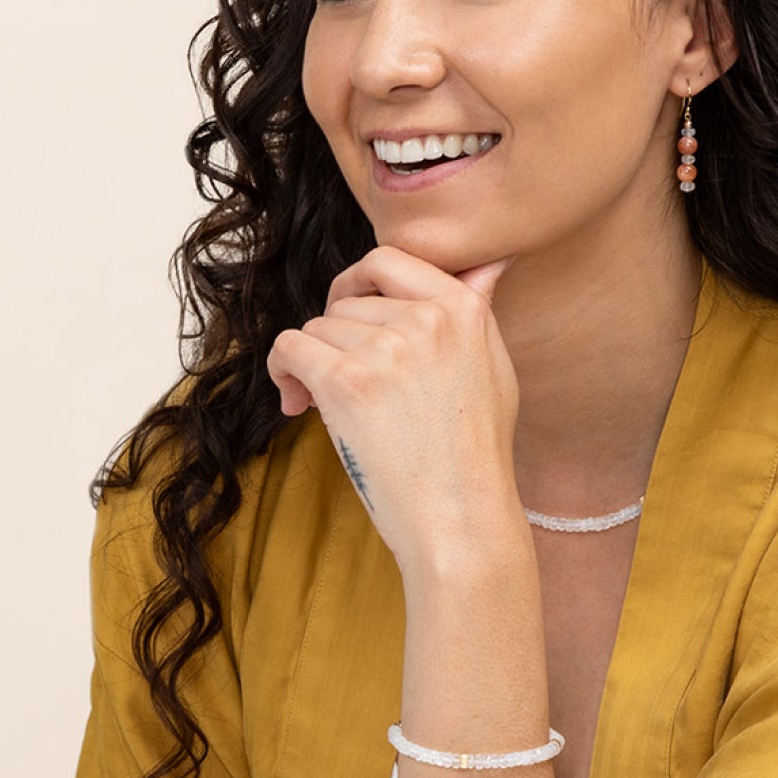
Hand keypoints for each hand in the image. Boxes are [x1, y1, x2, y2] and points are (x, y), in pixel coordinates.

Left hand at [267, 245, 520, 569]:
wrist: (460, 518)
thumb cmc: (475, 454)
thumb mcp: (495, 368)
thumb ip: (478, 311)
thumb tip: (490, 262)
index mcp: (463, 308)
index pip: (389, 259)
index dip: (357, 284)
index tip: (347, 314)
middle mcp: (426, 318)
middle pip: (347, 302)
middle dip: (336, 340)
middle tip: (340, 383)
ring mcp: (386, 348)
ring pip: (317, 328)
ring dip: (312, 364)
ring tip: (325, 406)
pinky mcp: (347, 381)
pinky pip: (290, 348)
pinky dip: (283, 372)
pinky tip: (296, 402)